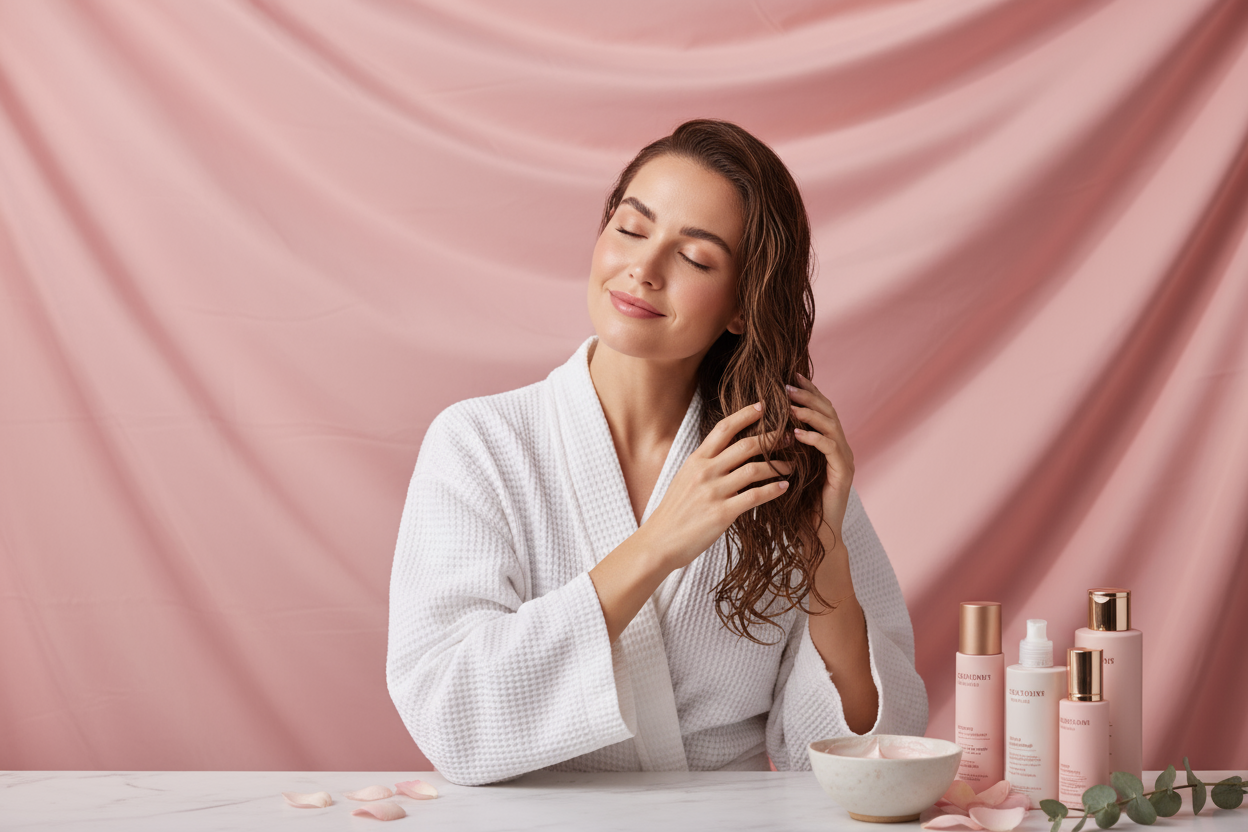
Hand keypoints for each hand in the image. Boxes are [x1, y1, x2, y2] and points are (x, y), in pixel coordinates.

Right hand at [642, 401, 793, 569]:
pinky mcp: (722, 513)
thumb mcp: (684, 478)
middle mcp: (705, 471)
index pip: (724, 428)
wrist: (659, 542)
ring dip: (778, 466)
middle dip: (772, 439)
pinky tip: (784, 487)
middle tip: (790, 438)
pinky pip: (755, 496)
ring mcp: (714, 492)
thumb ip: (705, 464)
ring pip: (755, 470)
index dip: (745, 414)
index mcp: (696, 460)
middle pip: (745, 445)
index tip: (763, 406)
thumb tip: (726, 452)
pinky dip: (773, 490)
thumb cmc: (674, 512)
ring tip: (792, 466)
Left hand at [785, 372, 854, 545]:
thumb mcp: (784, 467)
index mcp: (826, 443)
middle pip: (828, 411)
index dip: (806, 392)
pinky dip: (814, 438)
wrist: (811, 534)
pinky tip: (797, 433)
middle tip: (787, 384)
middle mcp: (839, 447)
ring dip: (809, 413)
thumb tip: (757, 422)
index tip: (787, 376)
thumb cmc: (794, 503)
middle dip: (807, 396)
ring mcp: (844, 460)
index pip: (818, 409)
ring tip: (791, 404)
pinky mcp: (843, 474)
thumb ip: (780, 445)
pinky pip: (830, 449)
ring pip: (831, 426)